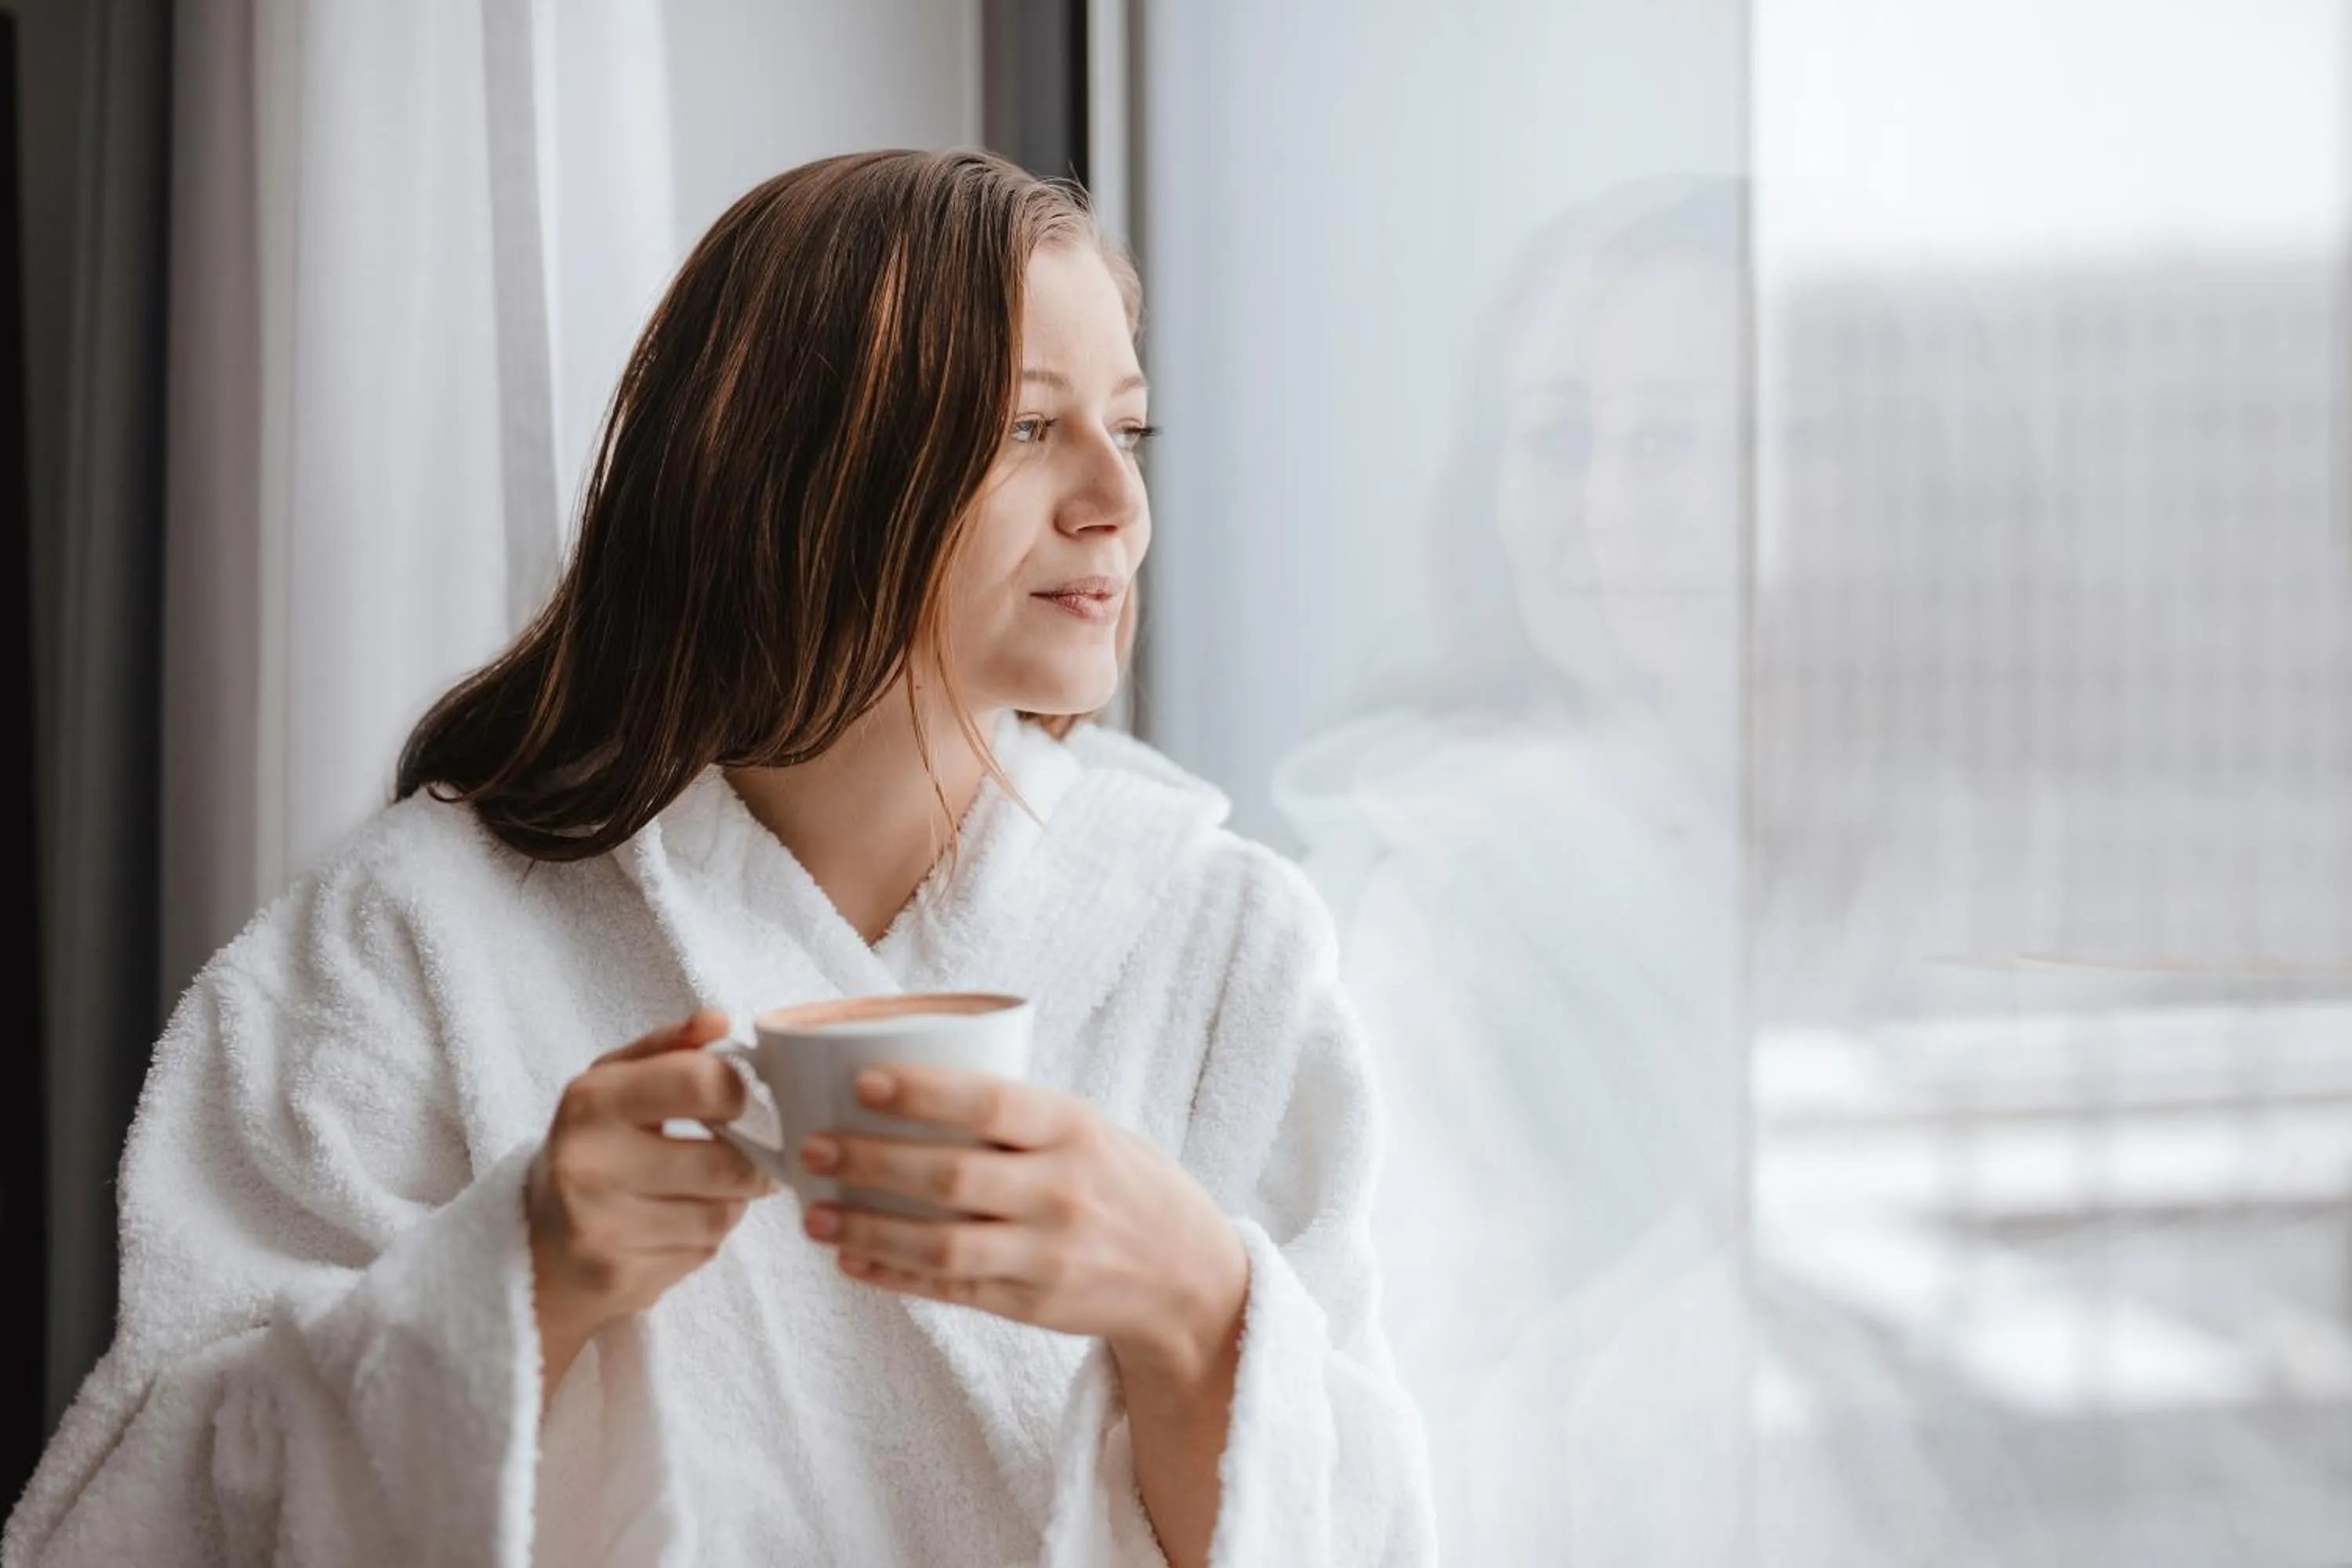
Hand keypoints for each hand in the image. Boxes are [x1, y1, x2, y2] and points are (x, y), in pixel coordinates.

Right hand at [526, 1007, 774, 1396]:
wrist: (536, 1244)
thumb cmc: (592, 1146)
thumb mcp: (614, 1082)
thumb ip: (670, 1046)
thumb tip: (719, 1019)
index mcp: (592, 1102)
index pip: (701, 1082)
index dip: (737, 1091)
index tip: (736, 1100)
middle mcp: (589, 1165)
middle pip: (727, 1162)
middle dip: (751, 1159)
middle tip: (741, 1153)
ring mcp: (601, 1227)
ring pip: (724, 1212)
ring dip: (731, 1200)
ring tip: (702, 1189)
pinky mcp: (619, 1276)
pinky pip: (704, 1250)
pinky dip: (706, 1236)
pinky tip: (676, 1224)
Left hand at [795, 1067, 1248, 1378]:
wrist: (1189, 1276)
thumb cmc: (1120, 1181)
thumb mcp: (1087, 1128)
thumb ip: (1015, 1114)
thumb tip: (904, 1082)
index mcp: (1074, 1129)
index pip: (990, 1103)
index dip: (921, 1093)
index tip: (861, 1081)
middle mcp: (1062, 1191)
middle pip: (950, 1176)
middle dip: (871, 1162)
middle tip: (811, 1149)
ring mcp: (1047, 1255)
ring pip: (941, 1245)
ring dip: (868, 1231)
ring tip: (814, 1217)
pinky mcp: (1031, 1306)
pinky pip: (949, 1291)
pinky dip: (894, 1277)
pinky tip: (851, 1262)